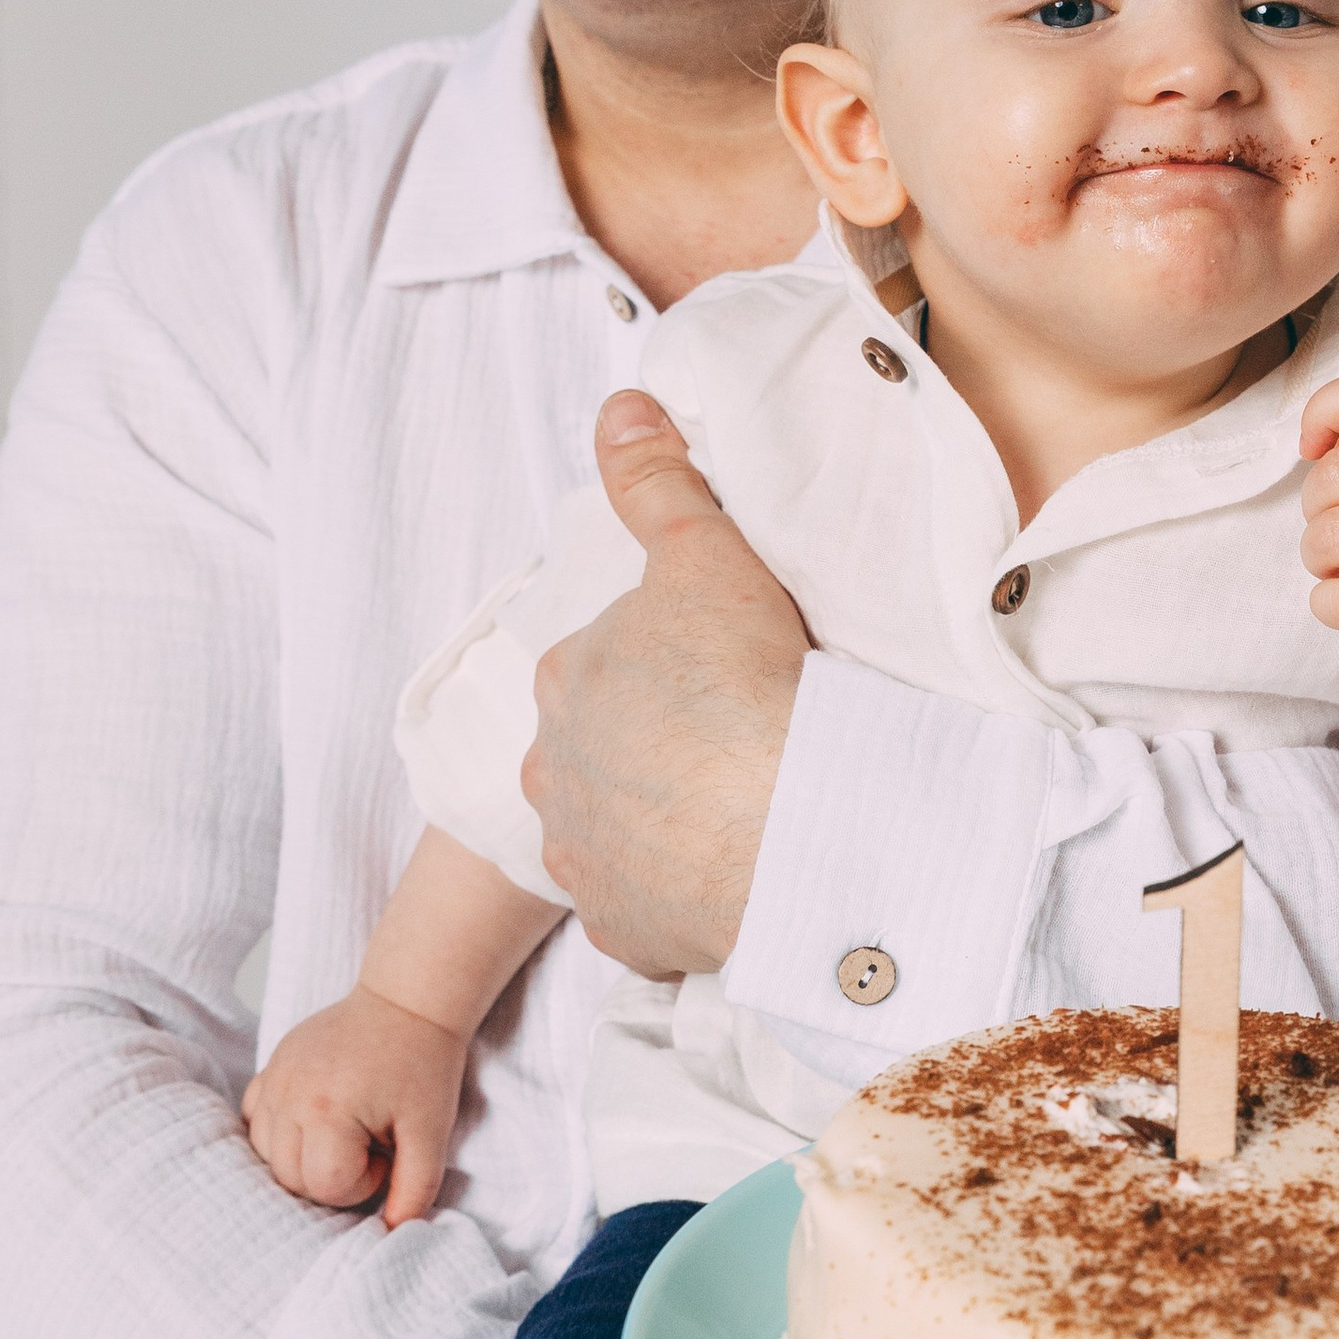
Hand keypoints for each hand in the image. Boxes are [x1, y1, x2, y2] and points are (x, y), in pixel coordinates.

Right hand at [241, 986, 467, 1226]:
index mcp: (327, 1111)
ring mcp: (275, 1078)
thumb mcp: (431, 1130)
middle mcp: (290, 1095)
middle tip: (370, 1146)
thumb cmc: (423, 1064)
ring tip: (346, 1133)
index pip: (325, 1186)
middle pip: (290, 1177)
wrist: (408, 1001)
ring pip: (267, 1154)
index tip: (388, 1152)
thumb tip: (396, 1233)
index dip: (362, 1184)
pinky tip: (315, 1124)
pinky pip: (255, 1120)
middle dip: (332, 1176)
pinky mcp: (272, 1067)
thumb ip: (415, 1187)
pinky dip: (279, 1133)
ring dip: (304, 1158)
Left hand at [521, 394, 810, 977]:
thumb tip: (617, 407)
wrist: (785, 827)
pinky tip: (736, 873)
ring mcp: (586, 861)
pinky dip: (684, 892)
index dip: (671, 663)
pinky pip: (650, 906)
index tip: (727, 673)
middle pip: (605, 749)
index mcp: (566, 683)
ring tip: (741, 811)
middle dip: (657, 746)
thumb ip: (656, 482)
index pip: (610, 663)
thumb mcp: (704, 555)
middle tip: (740, 741)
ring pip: (621, 830)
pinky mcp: (626, 931)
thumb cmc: (745, 683)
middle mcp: (553, 776)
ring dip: (665, 822)